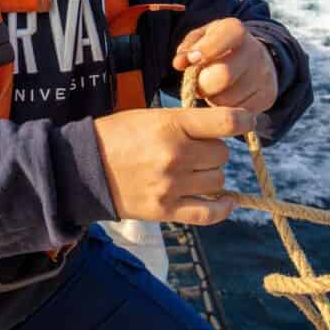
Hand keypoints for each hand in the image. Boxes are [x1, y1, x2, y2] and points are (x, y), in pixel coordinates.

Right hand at [92, 106, 254, 224]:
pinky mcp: (166, 210)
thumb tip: (224, 127)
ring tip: (194, 169)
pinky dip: (224, 207)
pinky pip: (209, 213)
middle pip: (222, 154)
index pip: (225, 122)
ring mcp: (171, 186)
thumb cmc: (117, 135)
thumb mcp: (151, 116)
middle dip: (214, 149)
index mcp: (170, 125)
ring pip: (218, 181)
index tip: (247, 121)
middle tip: (196, 148)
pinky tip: (228, 199)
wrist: (82, 168)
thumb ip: (186, 122)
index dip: (243, 120)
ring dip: (212, 174)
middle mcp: (175, 156)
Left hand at [172, 18, 277, 112]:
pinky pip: (237, 113)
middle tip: (199, 83)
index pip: (224, 37)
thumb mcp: (202, 39)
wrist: (254, 59)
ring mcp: (264, 75)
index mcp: (235, 31)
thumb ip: (187, 48)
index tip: (192, 59)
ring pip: (227, 100)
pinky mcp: (267, 97)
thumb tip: (179, 63)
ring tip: (215, 89)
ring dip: (213, 99)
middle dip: (203, 84)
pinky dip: (226, 109)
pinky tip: (227, 97)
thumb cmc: (218, 48)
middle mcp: (255, 51)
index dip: (205, 49)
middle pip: (223, 75)